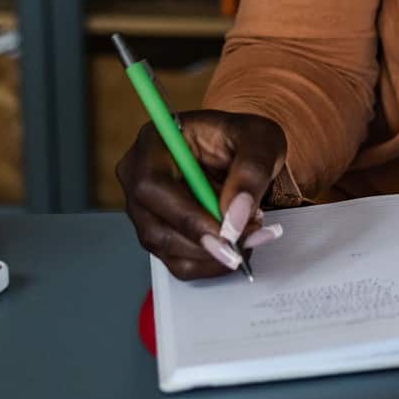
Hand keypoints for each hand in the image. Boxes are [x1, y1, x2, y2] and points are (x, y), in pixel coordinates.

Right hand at [117, 110, 289, 279]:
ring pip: (167, 249)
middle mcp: (138, 176)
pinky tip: (239, 243)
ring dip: (213, 253)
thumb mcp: (260, 139)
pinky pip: (179, 260)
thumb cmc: (244, 137)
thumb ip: (251, 171)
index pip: (152, 187)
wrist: (243, 148)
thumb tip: (234, 217)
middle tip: (247, 238)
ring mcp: (145, 209)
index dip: (187, 217)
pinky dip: (211, 262)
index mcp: (154, 142)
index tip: (226, 234)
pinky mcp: (160, 231)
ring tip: (251, 233)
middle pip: (154, 227)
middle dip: (206, 242)